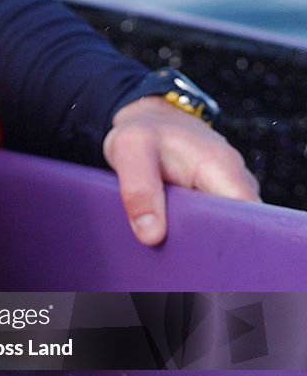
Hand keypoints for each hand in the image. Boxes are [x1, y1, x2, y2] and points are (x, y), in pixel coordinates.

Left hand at [102, 96, 260, 245]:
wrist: (151, 121)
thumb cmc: (144, 133)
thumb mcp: (129, 150)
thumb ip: (138, 190)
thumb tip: (151, 235)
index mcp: (222, 168)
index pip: (245, 218)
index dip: (225, 240)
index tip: (195, 254)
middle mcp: (234, 182)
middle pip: (235, 229)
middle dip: (207, 246)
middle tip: (174, 254)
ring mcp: (226, 193)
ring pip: (223, 230)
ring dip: (198, 242)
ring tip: (170, 247)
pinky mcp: (215, 202)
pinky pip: (211, 226)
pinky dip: (193, 236)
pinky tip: (173, 241)